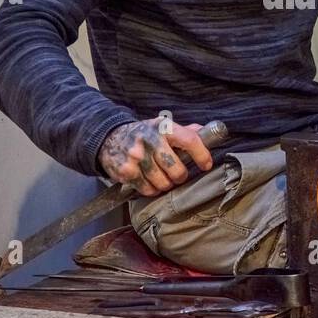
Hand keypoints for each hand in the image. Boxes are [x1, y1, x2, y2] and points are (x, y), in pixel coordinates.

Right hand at [98, 118, 212, 197]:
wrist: (109, 138)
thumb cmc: (142, 134)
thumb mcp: (162, 127)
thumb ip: (185, 131)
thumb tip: (208, 132)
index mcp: (163, 128)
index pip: (189, 140)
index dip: (202, 155)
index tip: (206, 165)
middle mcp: (150, 140)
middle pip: (177, 169)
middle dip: (180, 176)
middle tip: (177, 175)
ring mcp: (137, 156)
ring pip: (163, 183)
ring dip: (166, 185)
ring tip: (162, 178)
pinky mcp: (126, 171)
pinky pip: (148, 189)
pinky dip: (152, 190)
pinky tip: (150, 181)